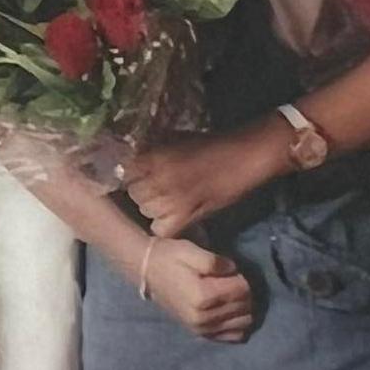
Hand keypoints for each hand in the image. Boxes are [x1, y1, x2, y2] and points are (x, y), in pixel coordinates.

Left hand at [122, 125, 285, 236]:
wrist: (244, 156)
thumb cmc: (211, 144)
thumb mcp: (175, 140)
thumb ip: (151, 151)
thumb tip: (131, 160)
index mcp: (154, 157)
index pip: (125, 172)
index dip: (130, 175)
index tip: (137, 175)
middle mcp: (159, 178)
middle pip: (133, 193)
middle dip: (141, 191)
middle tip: (155, 188)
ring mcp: (173, 199)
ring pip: (146, 211)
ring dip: (152, 207)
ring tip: (166, 201)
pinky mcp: (189, 216)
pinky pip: (162, 229)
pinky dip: (165, 226)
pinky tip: (173, 217)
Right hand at [143, 238, 253, 341]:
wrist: (147, 272)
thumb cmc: (169, 258)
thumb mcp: (189, 250)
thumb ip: (214, 261)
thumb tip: (234, 270)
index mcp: (203, 296)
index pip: (243, 289)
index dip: (240, 276)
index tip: (227, 270)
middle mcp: (205, 317)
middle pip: (245, 306)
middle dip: (243, 291)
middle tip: (228, 280)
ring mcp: (203, 328)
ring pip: (243, 321)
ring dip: (242, 307)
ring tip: (228, 294)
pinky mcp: (201, 333)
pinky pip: (234, 336)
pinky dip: (236, 323)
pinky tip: (228, 311)